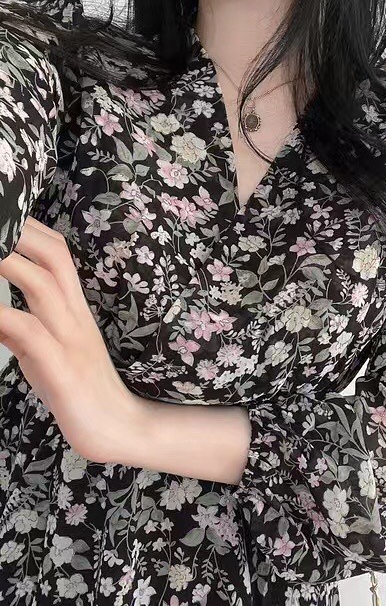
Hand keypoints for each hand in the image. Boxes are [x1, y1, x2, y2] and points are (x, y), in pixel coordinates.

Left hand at [0, 216, 144, 463]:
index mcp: (74, 310)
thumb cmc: (81, 392)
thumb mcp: (44, 355)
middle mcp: (75, 317)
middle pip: (54, 257)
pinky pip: (26, 331)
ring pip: (42, 284)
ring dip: (7, 260)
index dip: (29, 228)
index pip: (58, 255)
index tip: (4, 211)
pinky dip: (0, 314)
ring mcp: (70, 340)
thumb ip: (17, 328)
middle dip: (18, 230)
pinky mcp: (61, 368)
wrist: (119, 429)